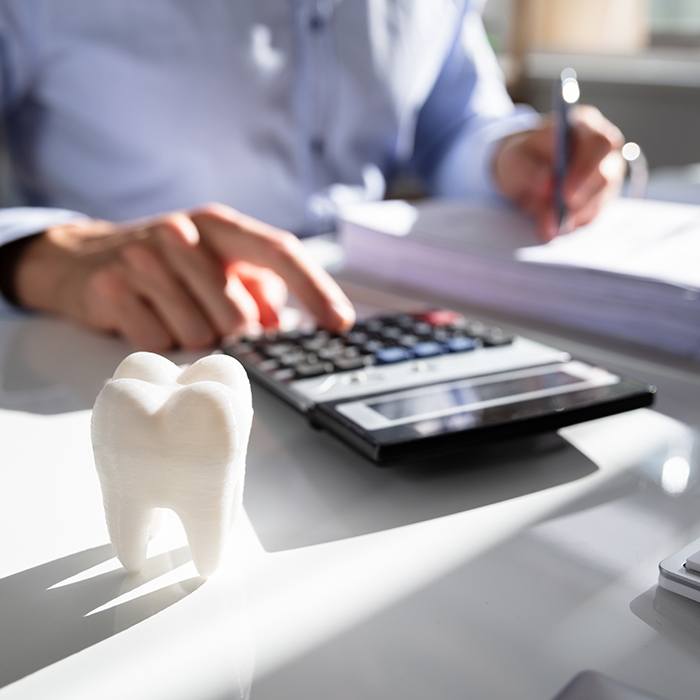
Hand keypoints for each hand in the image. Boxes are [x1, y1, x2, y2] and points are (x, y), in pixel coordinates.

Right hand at [14, 203, 354, 349]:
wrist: (81, 258)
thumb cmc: (167, 266)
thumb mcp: (216, 264)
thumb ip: (257, 289)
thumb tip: (283, 327)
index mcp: (219, 225)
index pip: (279, 252)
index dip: (316, 289)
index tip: (341, 323)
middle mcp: (183, 233)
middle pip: (239, 316)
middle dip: (232, 334)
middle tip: (207, 319)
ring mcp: (143, 258)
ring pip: (199, 336)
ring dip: (193, 339)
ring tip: (170, 312)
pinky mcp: (111, 287)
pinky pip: (159, 343)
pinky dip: (159, 342)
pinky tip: (145, 317)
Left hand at [493, 106, 624, 239]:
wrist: (522, 171)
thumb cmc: (521, 157)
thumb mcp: (514, 158)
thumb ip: (527, 169)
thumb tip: (547, 185)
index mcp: (585, 126)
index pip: (600, 144)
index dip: (586, 170)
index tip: (564, 193)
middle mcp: (603, 151)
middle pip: (606, 176)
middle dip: (581, 199)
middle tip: (558, 216)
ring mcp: (607, 176)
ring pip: (599, 201)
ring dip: (571, 216)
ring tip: (545, 225)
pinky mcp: (600, 200)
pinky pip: (590, 217)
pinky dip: (570, 224)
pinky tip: (551, 226)